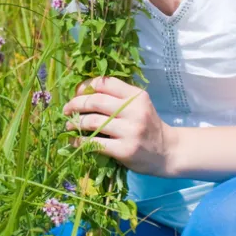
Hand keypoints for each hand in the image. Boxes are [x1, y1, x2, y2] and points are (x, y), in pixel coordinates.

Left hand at [62, 76, 176, 176]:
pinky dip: (81, 141)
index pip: (105, 83)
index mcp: (136, 96)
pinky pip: (95, 143)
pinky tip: (75, 141)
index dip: (86, 86)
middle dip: (76, 104)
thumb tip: (83, 93)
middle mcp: (134, 110)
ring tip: (69, 125)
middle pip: (95, 101)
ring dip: (76, 123)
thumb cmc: (148, 126)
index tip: (76, 92)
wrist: (168, 152)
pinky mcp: (125, 150)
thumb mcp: (139, 105)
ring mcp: (130, 131)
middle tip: (66, 109)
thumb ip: (118, 98)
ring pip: (92, 121)